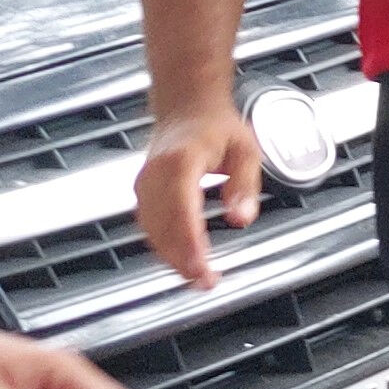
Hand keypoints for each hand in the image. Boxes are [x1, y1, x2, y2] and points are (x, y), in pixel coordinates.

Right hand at [136, 105, 263, 290]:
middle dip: (182, 258)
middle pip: (163, 225)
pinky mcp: (143, 191)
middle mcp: (155, 174)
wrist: (185, 107)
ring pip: (151, 229)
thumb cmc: (215, 126)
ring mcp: (145, 183)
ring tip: (196, 277)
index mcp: (180, 161)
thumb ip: (244, 185)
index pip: (181, 209)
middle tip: (205, 282)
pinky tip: (179, 260)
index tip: (202, 266)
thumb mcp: (245, 149)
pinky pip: (148, 224)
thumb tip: (241, 217)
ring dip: (171, 256)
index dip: (189, 242)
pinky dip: (162, 245)